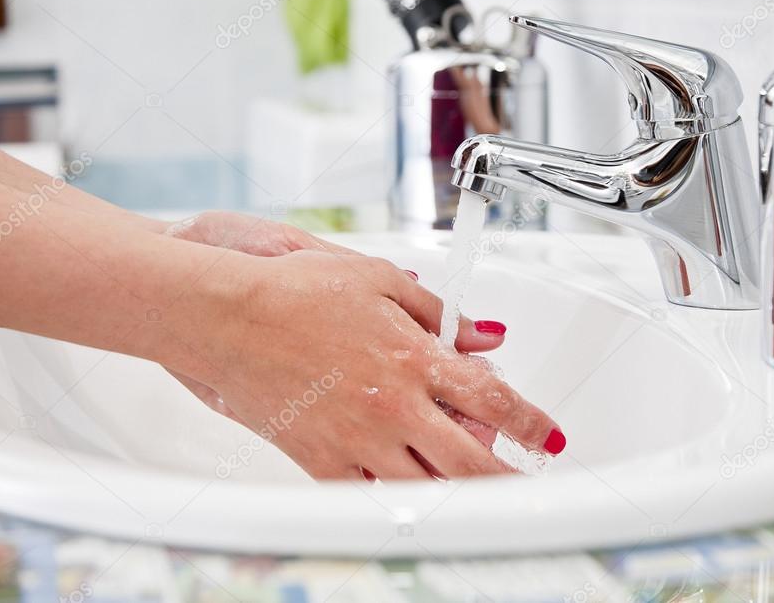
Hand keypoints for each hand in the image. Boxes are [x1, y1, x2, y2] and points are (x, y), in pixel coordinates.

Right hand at [162, 211, 510, 466]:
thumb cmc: (296, 290)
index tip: (548, 434)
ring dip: (455, 487)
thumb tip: (487, 333)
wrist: (226, 316)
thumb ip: (439, 312)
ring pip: (426, 486)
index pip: (494, 400)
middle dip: (507, 477)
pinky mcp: (320, 460)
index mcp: (413, 359)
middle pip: (471, 461)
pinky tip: (405, 478)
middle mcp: (393, 406)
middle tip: (522, 480)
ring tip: (466, 480)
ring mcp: (357, 440)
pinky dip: (396, 490)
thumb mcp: (378, 281)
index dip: (532, 423)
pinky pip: (371, 492)